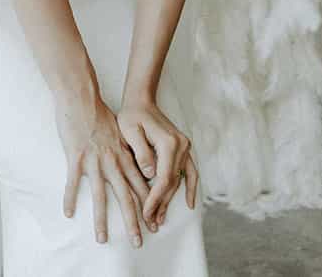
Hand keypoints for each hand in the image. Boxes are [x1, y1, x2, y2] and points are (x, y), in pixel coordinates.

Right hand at [54, 92, 151, 246]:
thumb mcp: (121, 133)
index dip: (148, 207)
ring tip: (102, 238)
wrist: (82, 98)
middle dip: (133, 221)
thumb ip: (129, 152)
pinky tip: (68, 213)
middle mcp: (113, 162)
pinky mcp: (76, 157)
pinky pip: (72, 182)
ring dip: (102, 220)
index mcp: (124, 157)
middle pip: (126, 197)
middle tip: (138, 241)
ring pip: (100, 197)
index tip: (154, 224)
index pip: (140, 187)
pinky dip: (70, 199)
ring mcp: (94, 161)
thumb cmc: (100, 114)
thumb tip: (140, 167)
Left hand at [117, 96, 198, 229]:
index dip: (155, 198)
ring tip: (161, 217)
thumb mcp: (130, 131)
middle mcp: (181, 145)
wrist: (141, 101)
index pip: (164, 178)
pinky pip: (191, 171)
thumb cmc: (132, 115)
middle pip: (173, 182)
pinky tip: (190, 203)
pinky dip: (191, 187)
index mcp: (169, 143)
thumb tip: (150, 174)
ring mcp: (185, 147)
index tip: (146, 212)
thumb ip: (141, 152)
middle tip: (150, 221)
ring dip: (172, 199)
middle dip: (161, 203)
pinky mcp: (183, 149)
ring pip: (181, 179)